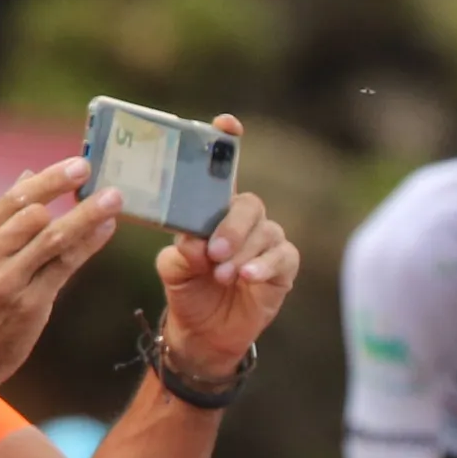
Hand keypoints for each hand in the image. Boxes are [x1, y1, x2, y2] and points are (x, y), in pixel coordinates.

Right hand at [0, 157, 119, 389]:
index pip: (15, 196)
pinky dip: (88, 245)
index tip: (79, 163)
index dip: (50, 178)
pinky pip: (65, 266)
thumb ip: (4, 217)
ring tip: (114, 199)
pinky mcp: (29, 302)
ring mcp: (6, 279)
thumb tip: (27, 176)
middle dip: (70, 193)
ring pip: (53, 237)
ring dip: (88, 215)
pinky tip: (106, 230)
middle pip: (35, 211)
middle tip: (104, 178)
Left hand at [151, 124, 298, 375]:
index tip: (227, 124)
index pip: (223, 169)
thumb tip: (196, 242)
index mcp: (213, 209)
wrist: (204, 332)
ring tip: (222, 274)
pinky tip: (247, 277)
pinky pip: (282, 257)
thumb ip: (181, 251)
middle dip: (232, 226)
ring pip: (265, 232)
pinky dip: (264, 266)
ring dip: (243, 252)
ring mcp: (266, 242)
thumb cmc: (187, 289)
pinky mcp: (283, 267)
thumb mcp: (173, 268)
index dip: (227, 142)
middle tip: (214, 251)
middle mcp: (243, 220)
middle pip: (248, 205)